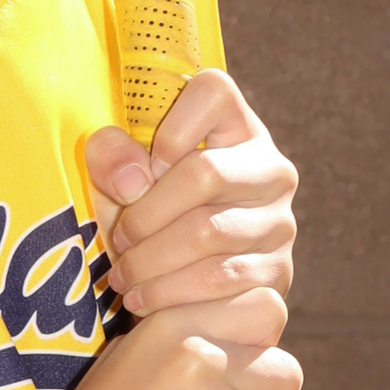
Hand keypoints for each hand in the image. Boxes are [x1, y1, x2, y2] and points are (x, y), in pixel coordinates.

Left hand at [85, 70, 297, 321]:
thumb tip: (134, 181)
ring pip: (209, 233)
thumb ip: (109, 159)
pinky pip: (221, 278)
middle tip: (119, 239)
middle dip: (147, 213)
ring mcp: (279, 220)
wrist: (179, 293)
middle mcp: (269, 167)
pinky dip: (172, 291)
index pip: (213, 90)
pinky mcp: (278, 269)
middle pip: (206, 173)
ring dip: (152, 260)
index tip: (146, 166)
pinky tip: (145, 299)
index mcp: (234, 127)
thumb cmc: (146, 219)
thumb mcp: (115, 183)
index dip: (172, 124)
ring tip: (124, 275)